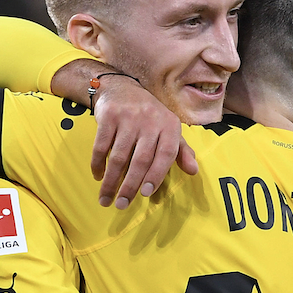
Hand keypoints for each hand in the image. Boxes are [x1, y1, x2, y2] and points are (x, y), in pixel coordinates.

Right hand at [91, 77, 197, 208]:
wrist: (121, 88)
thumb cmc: (149, 116)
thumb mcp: (169, 129)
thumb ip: (181, 151)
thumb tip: (194, 171)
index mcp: (170, 126)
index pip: (166, 155)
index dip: (156, 175)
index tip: (146, 194)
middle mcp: (151, 121)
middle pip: (141, 160)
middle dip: (130, 186)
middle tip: (122, 205)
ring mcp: (129, 118)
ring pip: (119, 157)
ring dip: (111, 181)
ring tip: (105, 199)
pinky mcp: (109, 116)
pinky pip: (101, 145)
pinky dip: (98, 163)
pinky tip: (97, 176)